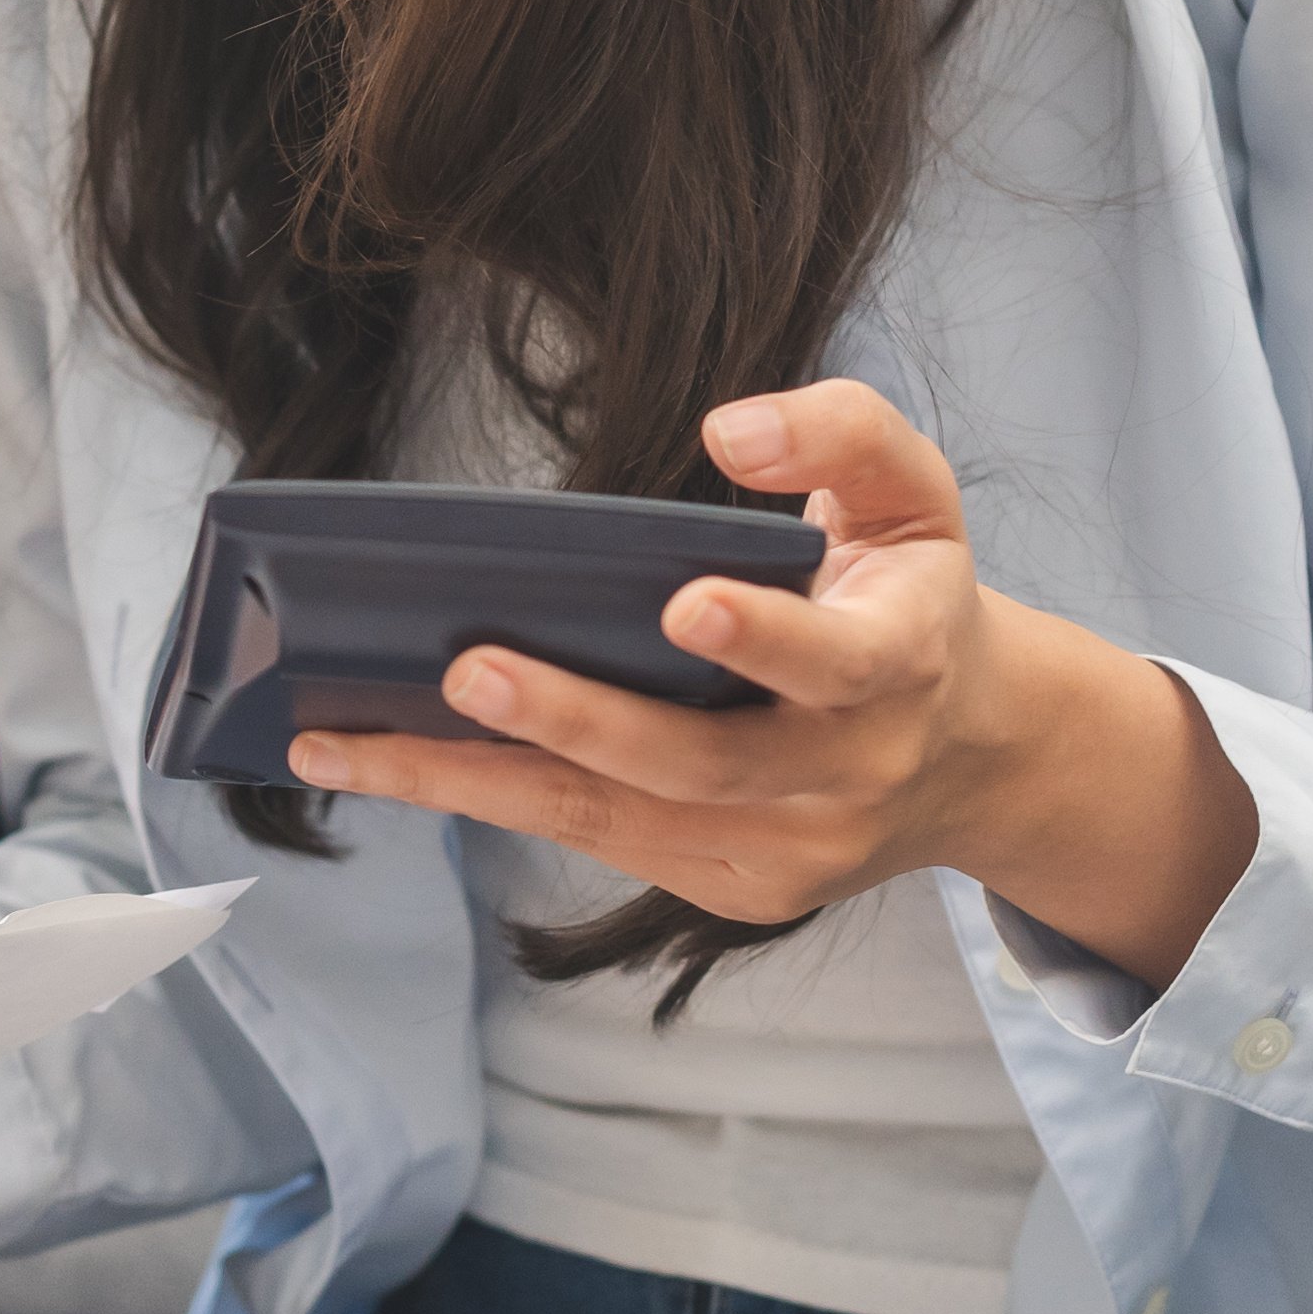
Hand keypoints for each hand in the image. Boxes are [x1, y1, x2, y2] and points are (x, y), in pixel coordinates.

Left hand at [287, 379, 1254, 987]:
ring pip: (610, 819)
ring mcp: (781, 850)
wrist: (970, 756)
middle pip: (694, 762)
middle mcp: (840, 776)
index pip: (832, 660)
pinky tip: (391, 763)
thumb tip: (728, 427)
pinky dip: (489, 800)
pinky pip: (593, 838)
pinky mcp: (725, 886)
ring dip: (469, 782)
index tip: (685, 602)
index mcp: (899, 668)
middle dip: (575, 719)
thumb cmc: (910, 600)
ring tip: (342, 741)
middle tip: (465, 670)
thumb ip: (842, 431)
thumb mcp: (913, 495)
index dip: (761, 635)